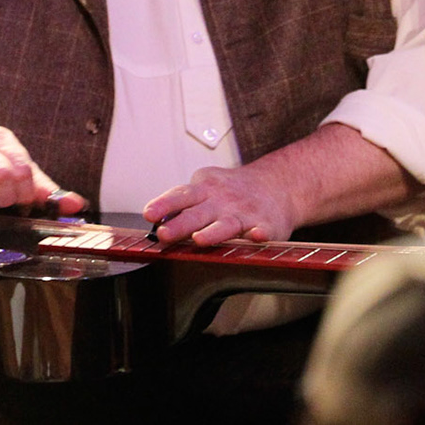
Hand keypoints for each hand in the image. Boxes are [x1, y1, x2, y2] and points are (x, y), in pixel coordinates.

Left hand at [143, 166, 295, 246]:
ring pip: (227, 224)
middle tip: (163, 234)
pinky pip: (263, 230)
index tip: (148, 214)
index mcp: (204, 189)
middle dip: (180, 224)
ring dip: (213, 232)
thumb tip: (156, 222)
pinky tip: (255, 236)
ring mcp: (245, 212)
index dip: (164, 204)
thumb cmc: (231, 192)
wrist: (276, 184)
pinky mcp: (267, 225)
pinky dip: (260, 234)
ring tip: (199, 240)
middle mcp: (222, 200)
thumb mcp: (205, 189)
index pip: (180, 195)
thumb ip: (183, 205)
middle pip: (198, 213)